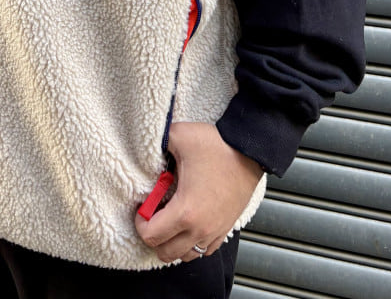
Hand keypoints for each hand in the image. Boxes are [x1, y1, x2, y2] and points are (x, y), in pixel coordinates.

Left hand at [135, 122, 262, 262]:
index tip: (143, 206)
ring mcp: (214, 232)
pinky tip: (188, 223)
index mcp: (185, 212)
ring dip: (172, 242)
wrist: (250, 152)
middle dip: (153, 235)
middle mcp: (200, 229)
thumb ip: (158, 140)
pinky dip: (191, 243)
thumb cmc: (218, 147)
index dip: (140, 222)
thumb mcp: (180, 136)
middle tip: (153, 213)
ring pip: (185, 255)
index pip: (150, 235)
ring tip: (170, 219)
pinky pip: (204, 251)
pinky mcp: (225, 229)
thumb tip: (149, 144)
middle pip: (165, 252)